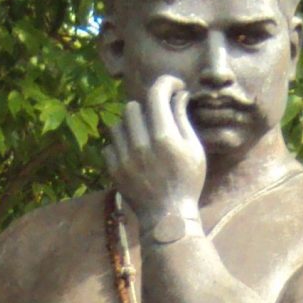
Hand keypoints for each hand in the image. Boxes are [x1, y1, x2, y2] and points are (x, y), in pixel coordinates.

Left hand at [103, 76, 208, 229]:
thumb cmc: (187, 183)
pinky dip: (120, 146)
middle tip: (156, 118)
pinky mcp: (114, 170)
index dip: (165, 83)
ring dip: (130, 126)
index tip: (173, 87)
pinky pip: (109, 145)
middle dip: (145, 107)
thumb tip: (178, 94)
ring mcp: (125, 158)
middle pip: (132, 106)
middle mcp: (141, 145)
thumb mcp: (194, 150)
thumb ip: (182, 119)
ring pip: (117, 124)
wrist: (168, 219)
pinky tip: (133, 154)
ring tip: (142, 136)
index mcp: (164, 138)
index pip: (156, 93)